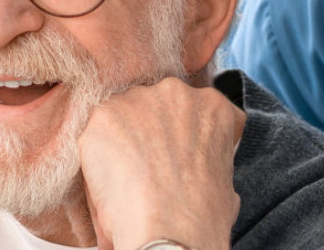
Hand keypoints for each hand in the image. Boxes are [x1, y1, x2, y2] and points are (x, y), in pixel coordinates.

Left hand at [78, 77, 244, 249]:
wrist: (170, 231)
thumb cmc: (199, 217)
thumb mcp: (226, 181)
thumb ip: (205, 158)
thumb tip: (188, 170)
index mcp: (213, 107)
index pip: (196, 111)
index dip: (183, 138)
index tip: (177, 156)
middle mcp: (177, 92)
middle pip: (157, 108)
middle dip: (152, 133)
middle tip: (150, 169)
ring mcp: (139, 100)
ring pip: (124, 117)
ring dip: (124, 141)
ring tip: (128, 179)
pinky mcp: (104, 115)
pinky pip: (98, 135)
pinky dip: (98, 157)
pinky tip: (110, 182)